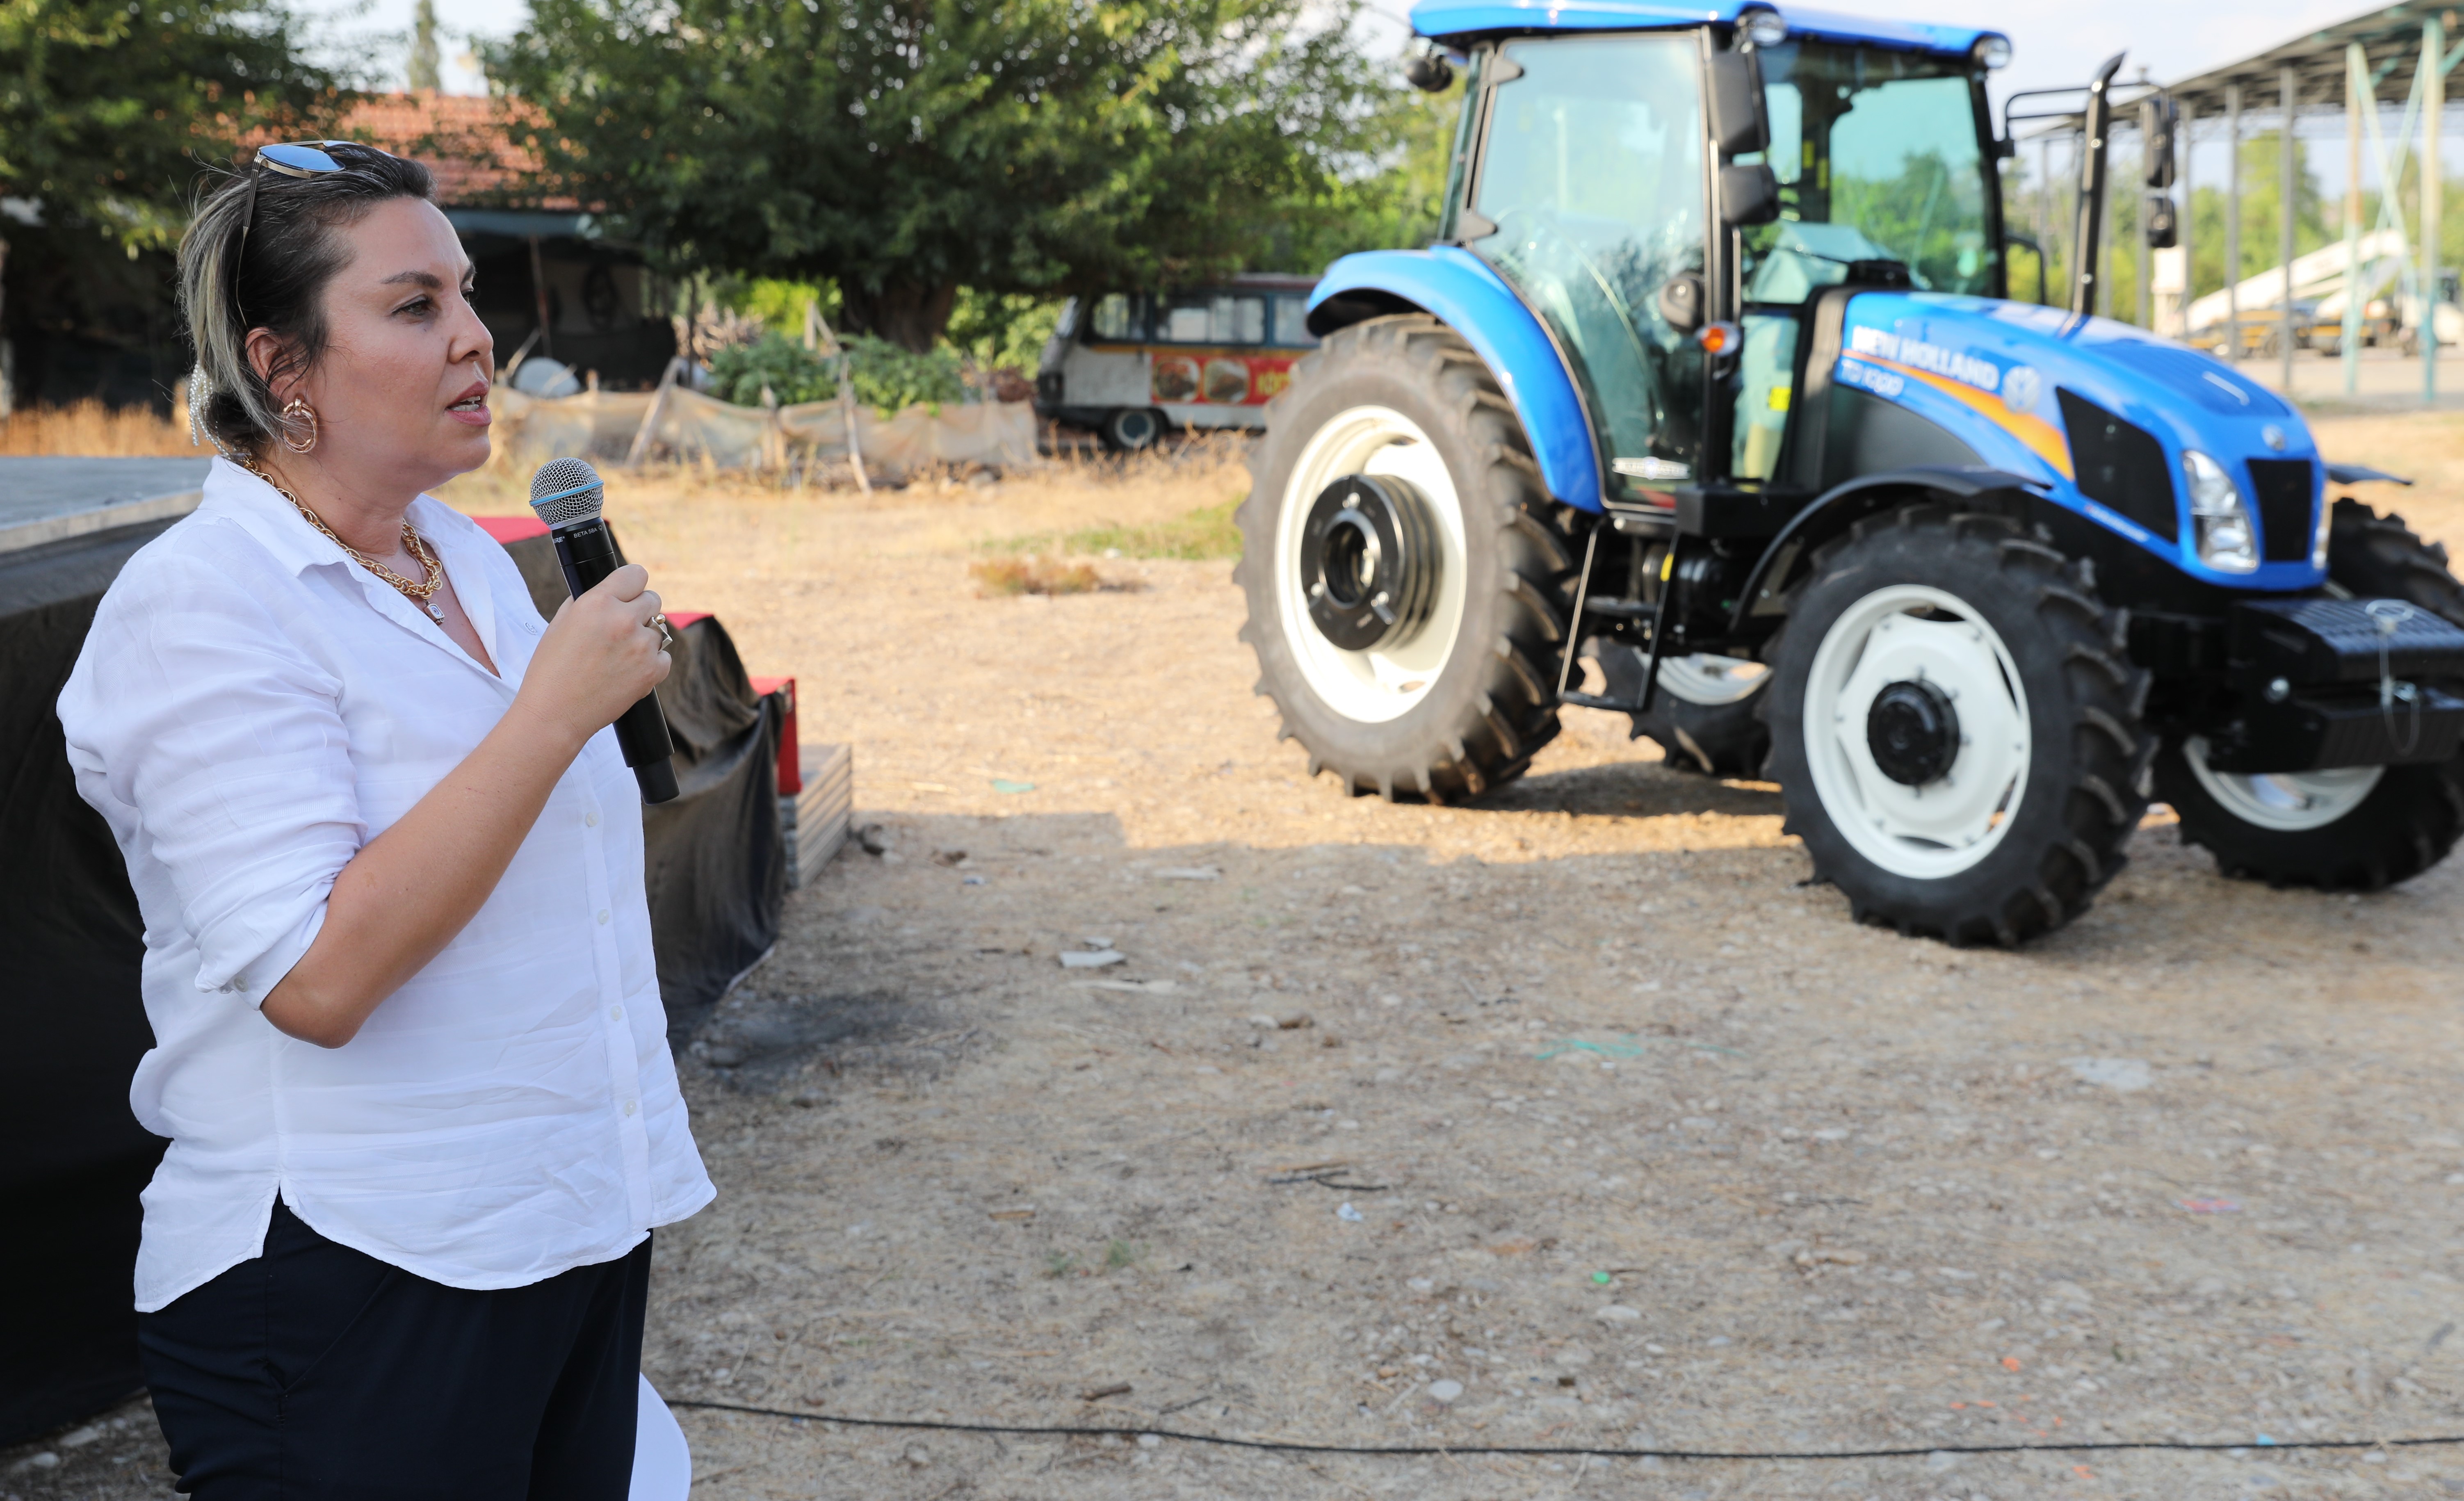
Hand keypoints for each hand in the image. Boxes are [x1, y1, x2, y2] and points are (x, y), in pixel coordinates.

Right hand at [513, 564, 671, 747]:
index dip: (632, 585)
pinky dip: (651, 663)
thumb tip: (611, 591)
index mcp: (597, 602)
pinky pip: (664, 656)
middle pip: (653, 599)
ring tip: (619, 656)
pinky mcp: (654, 670)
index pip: (636, 574)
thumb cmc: (552, 669)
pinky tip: (628, 672)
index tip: (629, 594)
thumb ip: (589, 601)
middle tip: (622, 629)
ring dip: (644, 639)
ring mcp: (642, 646)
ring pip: (659, 629)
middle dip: (639, 611)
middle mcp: (623, 620)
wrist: (555, 714)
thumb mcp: (561, 623)